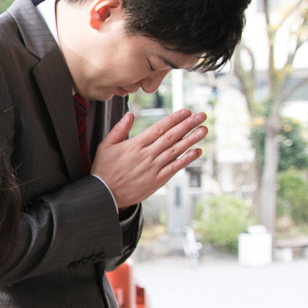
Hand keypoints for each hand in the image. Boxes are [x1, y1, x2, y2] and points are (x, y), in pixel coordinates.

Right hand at [91, 109, 207, 207]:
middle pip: (171, 137)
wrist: (104, 195)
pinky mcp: (157, 180)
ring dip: (191, 140)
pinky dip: (186, 159)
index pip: (159, 128)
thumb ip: (118, 129)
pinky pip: (175, 167)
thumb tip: (129, 115)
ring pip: (176, 151)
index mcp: (135, 145)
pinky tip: (196, 151)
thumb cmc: (104, 170)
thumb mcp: (105, 146)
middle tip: (201, 116)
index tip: (186, 111)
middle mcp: (147, 155)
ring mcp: (153, 168)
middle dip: (188, 125)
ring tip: (203, 130)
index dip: (174, 119)